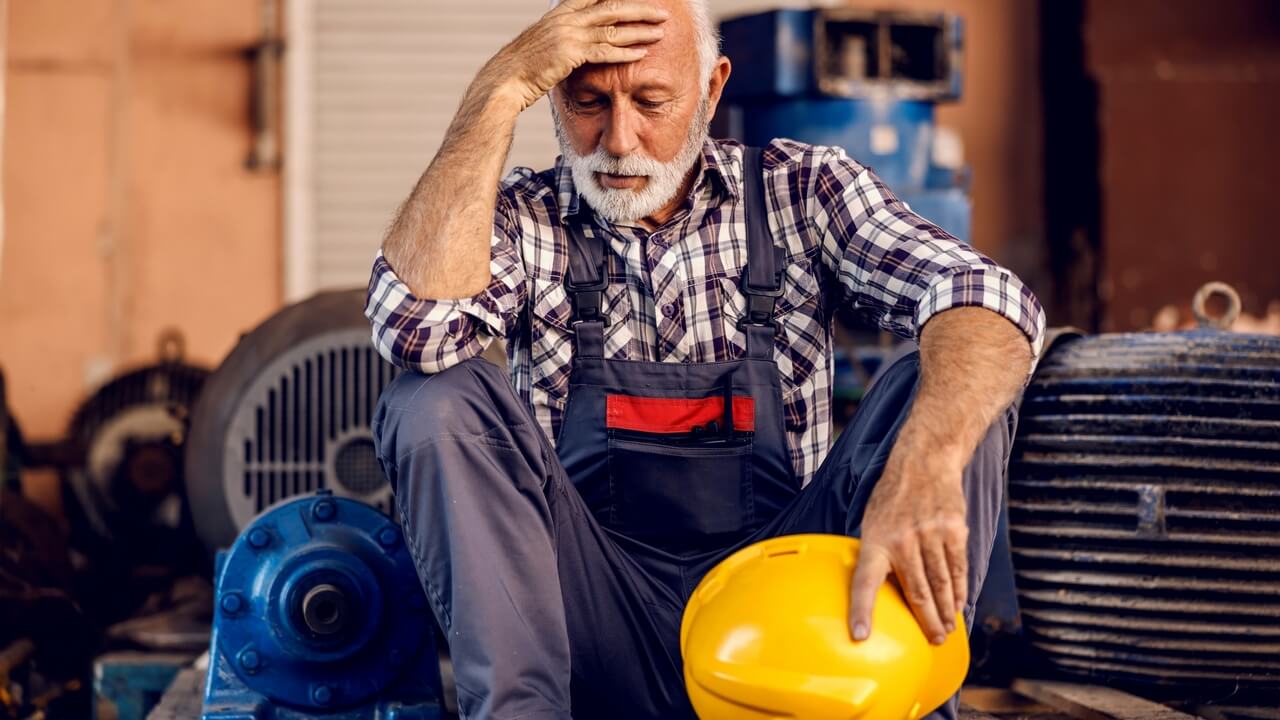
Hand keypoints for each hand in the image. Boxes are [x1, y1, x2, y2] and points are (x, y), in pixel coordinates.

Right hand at [482, 0, 669, 111]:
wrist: (506, 80)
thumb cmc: (523, 66)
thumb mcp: (543, 42)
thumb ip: (563, 34)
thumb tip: (579, 40)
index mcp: (561, 12)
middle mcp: (566, 19)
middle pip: (611, 8)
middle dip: (639, 9)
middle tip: (661, 12)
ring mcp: (568, 35)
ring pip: (612, 29)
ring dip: (639, 31)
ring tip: (660, 32)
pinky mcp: (570, 54)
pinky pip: (604, 51)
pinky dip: (625, 52)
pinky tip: (642, 53)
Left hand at [848, 434, 968, 645]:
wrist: (925, 462)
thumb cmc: (894, 497)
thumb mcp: (873, 521)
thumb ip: (877, 553)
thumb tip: (879, 590)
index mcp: (875, 540)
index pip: (864, 581)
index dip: (861, 610)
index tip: (860, 635)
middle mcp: (902, 540)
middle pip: (916, 592)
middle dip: (926, 621)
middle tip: (933, 640)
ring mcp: (930, 535)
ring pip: (940, 584)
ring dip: (945, 611)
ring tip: (946, 629)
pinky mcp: (954, 530)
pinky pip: (958, 569)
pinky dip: (959, 590)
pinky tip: (958, 604)